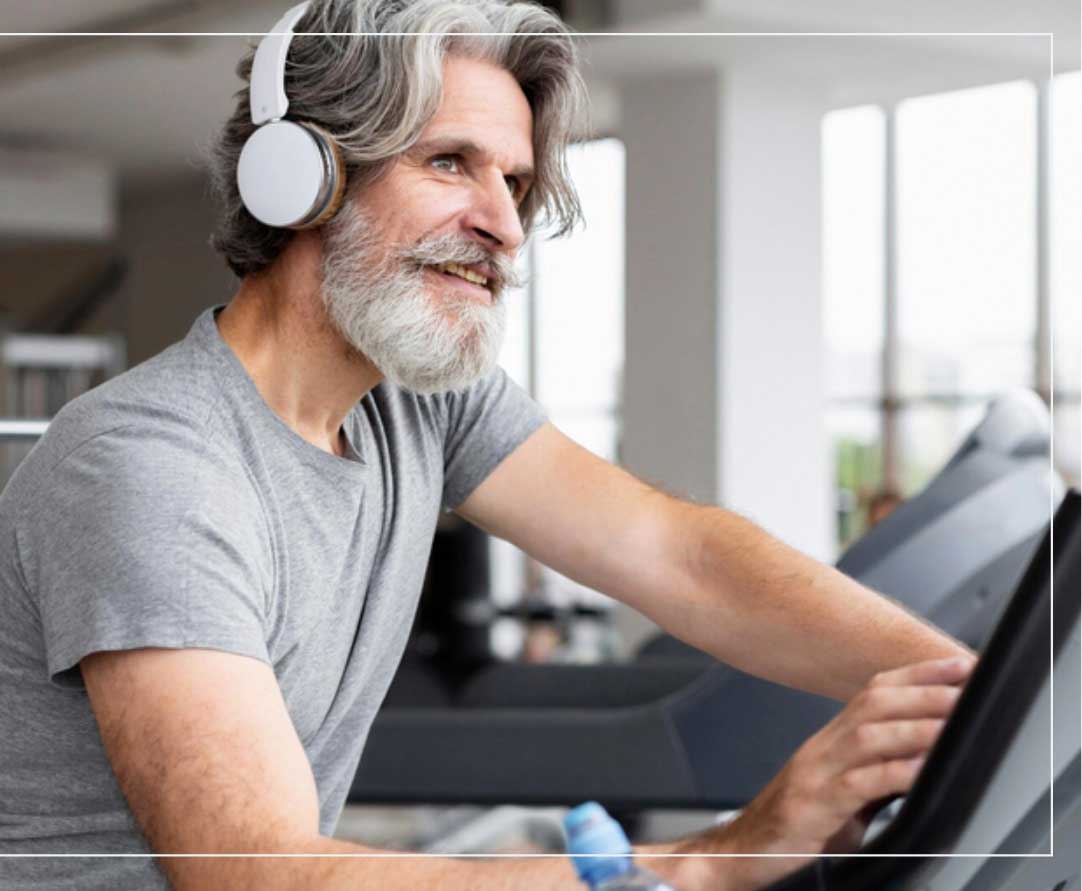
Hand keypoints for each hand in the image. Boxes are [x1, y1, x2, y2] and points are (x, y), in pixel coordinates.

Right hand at [682, 656, 975, 890]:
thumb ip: (876, 774)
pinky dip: (894, 772)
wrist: (739, 854)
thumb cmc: (793, 828)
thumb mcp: (840, 794)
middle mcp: (821, 749)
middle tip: (965, 687)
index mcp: (829, 743)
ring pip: (868, 736)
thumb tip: (924, 763)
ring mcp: (814, 774)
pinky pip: (857, 783)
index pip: (874, 692)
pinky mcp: (812, 807)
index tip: (958, 665)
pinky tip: (921, 771)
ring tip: (953, 722)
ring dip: (915, 726)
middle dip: (924, 691)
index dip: (917, 674)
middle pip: (873, 703)